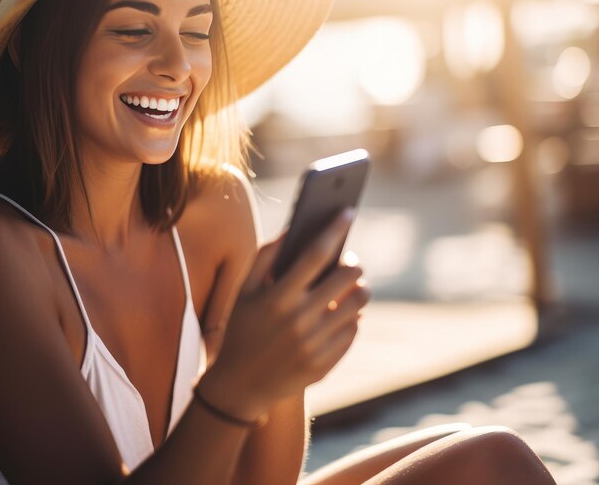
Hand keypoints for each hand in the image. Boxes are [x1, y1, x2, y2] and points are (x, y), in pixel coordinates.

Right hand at [198, 210, 369, 422]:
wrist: (239, 386)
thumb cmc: (241, 328)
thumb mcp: (243, 290)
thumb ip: (265, 256)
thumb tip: (293, 228)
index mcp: (277, 298)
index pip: (315, 254)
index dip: (334, 229)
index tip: (348, 211)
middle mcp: (299, 321)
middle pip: (347, 277)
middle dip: (352, 262)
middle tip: (349, 260)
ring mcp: (315, 345)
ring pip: (359, 303)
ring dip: (359, 288)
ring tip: (350, 285)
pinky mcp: (325, 363)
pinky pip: (353, 329)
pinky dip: (352, 316)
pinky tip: (342, 311)